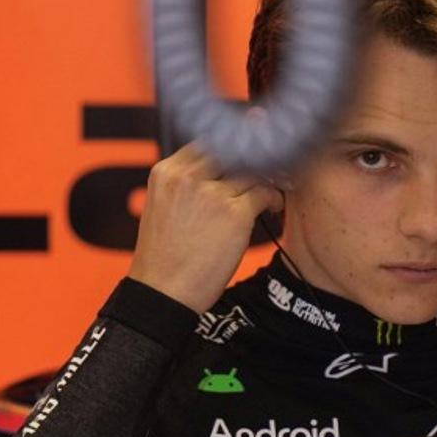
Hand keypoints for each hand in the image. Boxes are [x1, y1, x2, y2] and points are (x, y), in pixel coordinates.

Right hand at [127, 143, 283, 312]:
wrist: (162, 293)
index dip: (231, 149)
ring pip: (253, 170)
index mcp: (166, 172)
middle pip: (232, 150)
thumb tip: (221, 173)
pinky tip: (273, 208)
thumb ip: (186, 185)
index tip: (247, 158)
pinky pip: (264, 192)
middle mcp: (187, 176)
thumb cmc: (165, 257)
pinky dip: (274, 198)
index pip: (207, 143)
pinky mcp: (234, 213)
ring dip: (268, 179)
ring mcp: (211, 193)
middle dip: (253, 158)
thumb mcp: (163, 208)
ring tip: (271, 194)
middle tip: (269, 169)